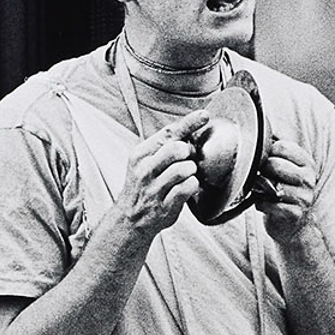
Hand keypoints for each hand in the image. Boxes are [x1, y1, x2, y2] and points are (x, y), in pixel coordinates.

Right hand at [109, 108, 211, 240]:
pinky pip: (188, 188)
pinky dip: (192, 186)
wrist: (130, 218)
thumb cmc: (144, 186)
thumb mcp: (146, 162)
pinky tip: (187, 188)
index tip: (204, 116)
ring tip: (185, 176)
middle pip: (177, 149)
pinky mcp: (164, 205)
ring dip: (191, 171)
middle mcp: (145, 170)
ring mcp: (154, 188)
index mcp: (140, 154)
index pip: (167, 133)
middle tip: (187, 160)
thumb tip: (192, 129)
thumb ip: (164, 147)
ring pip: (185, 169)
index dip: (189, 123)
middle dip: (189, 153)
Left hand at [258, 135, 316, 242]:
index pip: (282, 147)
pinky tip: (263, 203)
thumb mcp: (281, 166)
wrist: (291, 224)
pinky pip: (269, 204)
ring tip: (260, 190)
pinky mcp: (296, 213)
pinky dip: (261, 204)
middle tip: (259, 176)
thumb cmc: (281, 189)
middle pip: (275, 164)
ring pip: (272, 185)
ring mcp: (304, 196)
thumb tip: (260, 122)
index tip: (263, 160)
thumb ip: (274, 147)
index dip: (266, 152)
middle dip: (261, 170)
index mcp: (305, 162)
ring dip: (260, 188)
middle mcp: (308, 178)